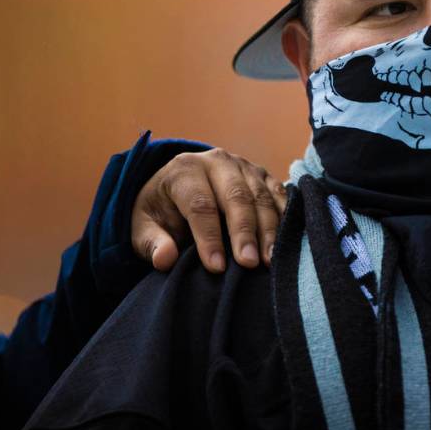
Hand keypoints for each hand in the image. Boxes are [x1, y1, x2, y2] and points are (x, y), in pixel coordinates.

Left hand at [131, 148, 287, 272]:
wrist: (180, 187)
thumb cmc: (162, 212)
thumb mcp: (143, 227)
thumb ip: (151, 242)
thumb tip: (165, 259)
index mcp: (184, 170)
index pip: (200, 204)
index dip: (209, 237)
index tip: (216, 268)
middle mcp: (217, 161)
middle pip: (235, 196)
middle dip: (244, 231)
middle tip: (249, 263)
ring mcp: (244, 165)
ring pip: (261, 196)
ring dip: (268, 229)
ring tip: (270, 259)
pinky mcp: (263, 175)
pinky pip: (279, 194)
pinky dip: (285, 217)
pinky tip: (287, 241)